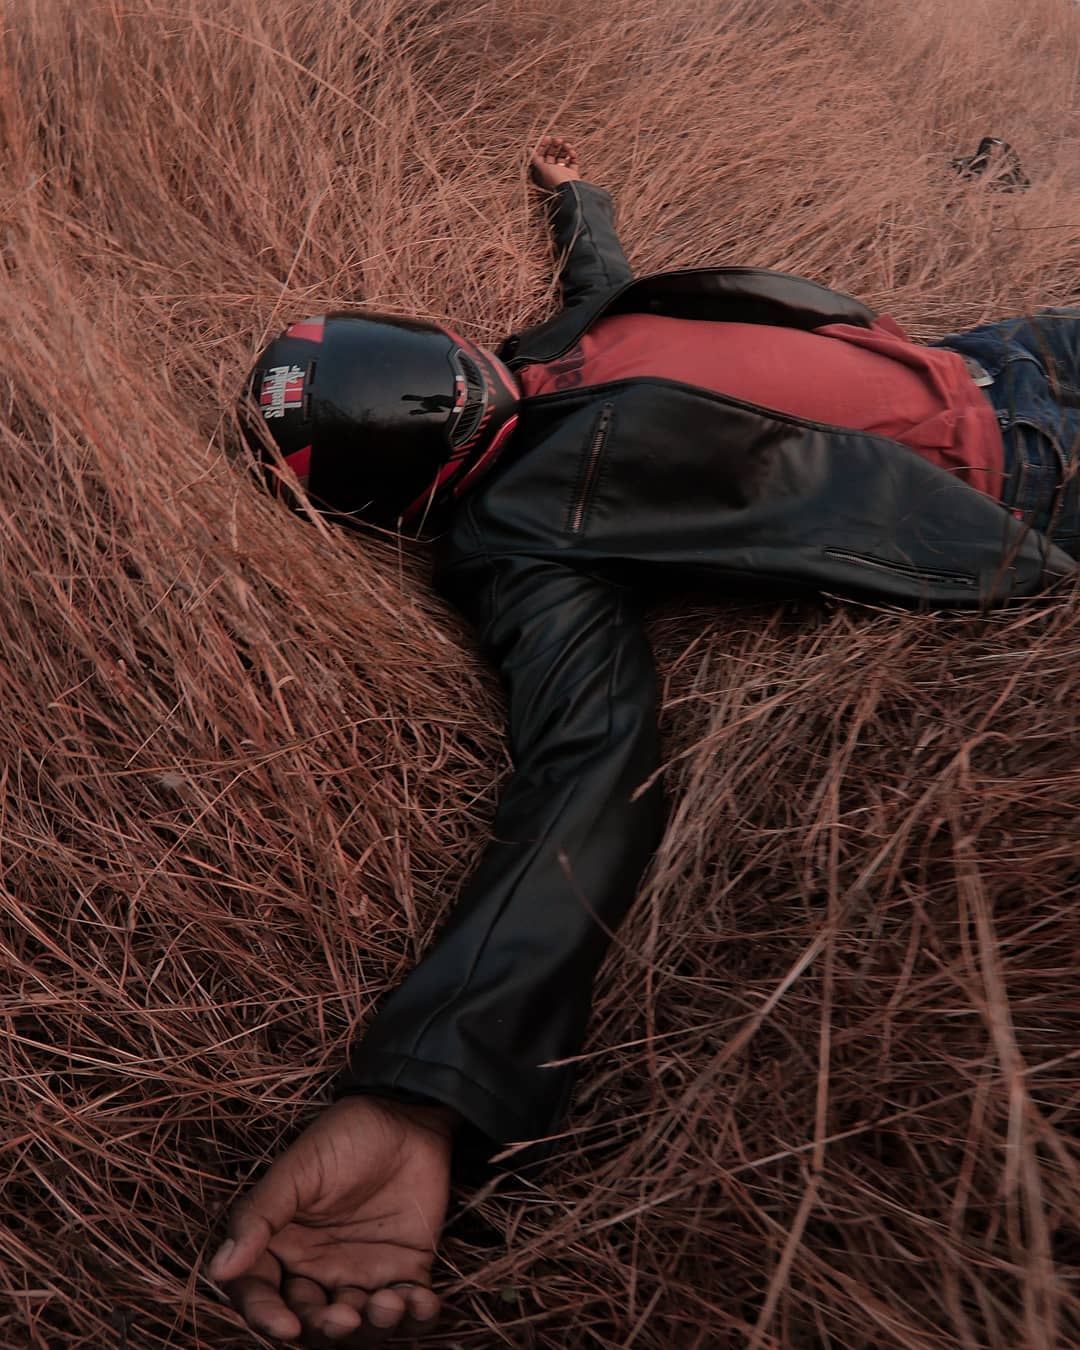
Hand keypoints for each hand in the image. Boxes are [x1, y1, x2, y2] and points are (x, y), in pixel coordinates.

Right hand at [205, 1095, 456, 1344]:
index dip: (266, 1317)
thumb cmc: (346, 1137)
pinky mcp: (406, 1271)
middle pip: (310, 1322)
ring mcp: (362, 1273)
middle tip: (343, 1317)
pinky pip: (410, 1311)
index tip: (285, 1325)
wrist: (407, 1114)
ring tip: (387, 1303)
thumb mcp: (298, 1171)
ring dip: (372, 1329)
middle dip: (325, 1330)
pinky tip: (420, 1302)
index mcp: (283, 1246)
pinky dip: (416, 1318)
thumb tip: (219, 1270)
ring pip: (359, 1326)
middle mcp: (318, 1269)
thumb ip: (260, 1217)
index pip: (261, 1294)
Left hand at [529, 134, 580, 189]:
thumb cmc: (553, 179)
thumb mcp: (541, 168)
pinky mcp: (572, 172)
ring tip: (567, 145)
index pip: (542, 155)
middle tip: (558, 140)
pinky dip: (572, 155)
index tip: (547, 138)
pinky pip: (572, 161)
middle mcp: (552, 170)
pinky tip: (572, 153)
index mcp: (544, 170)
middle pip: (552, 154)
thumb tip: (527, 148)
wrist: (569, 189)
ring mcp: (562, 171)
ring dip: (564, 148)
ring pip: (563, 156)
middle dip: (555, 145)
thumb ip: (534, 158)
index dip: (543, 146)